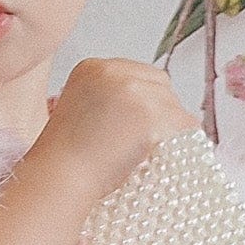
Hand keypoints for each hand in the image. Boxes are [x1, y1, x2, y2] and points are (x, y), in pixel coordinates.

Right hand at [41, 56, 198, 196]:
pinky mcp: (151, 114)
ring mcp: (134, 90)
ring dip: (169, 128)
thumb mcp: (81, 110)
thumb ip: (109, 99)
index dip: (144, 100)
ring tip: (150, 151)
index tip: (139, 123)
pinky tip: (163, 155)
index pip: (138, 73)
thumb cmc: (66, 156)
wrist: (60, 176)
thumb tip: (146, 109)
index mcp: (92, 68)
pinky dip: (180, 142)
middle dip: (159, 110)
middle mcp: (113, 71)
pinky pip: (185, 125)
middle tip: (147, 138)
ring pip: (174, 105)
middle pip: (160, 84)